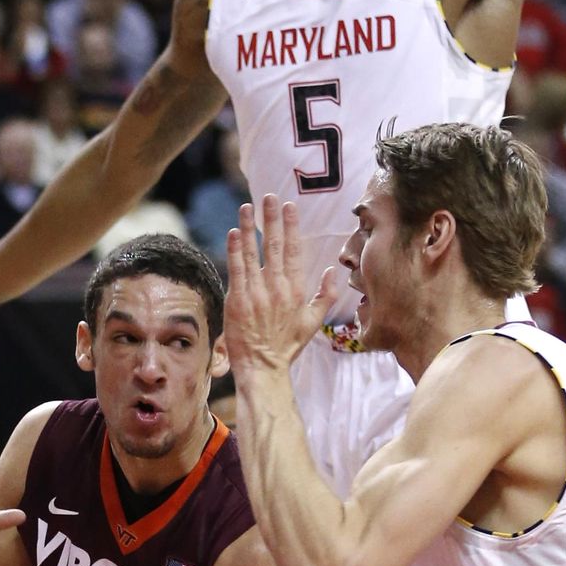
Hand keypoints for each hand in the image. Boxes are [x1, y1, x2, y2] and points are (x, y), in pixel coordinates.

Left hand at [224, 195, 337, 380]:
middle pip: (275, 246)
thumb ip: (326, 296)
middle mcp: (278, 288)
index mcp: (297, 291)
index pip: (294, 251)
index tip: (289, 207)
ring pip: (253, 253)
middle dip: (272, 219)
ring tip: (246, 207)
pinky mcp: (238, 300)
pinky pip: (236, 269)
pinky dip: (235, 249)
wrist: (263, 368)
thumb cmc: (286, 346)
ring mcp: (257, 293)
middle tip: (269, 197)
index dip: (291, 227)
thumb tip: (332, 271)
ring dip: (249, 228)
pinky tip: (233, 232)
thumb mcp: (313, 323)